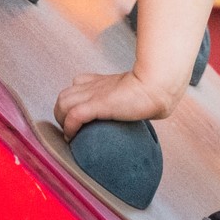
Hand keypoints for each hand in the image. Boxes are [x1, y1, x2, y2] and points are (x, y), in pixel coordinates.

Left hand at [54, 71, 178, 137]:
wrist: (158, 86)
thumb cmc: (154, 89)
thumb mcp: (138, 90)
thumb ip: (132, 96)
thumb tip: (146, 109)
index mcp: (102, 82)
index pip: (77, 83)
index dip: (73, 100)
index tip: (78, 116)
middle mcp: (94, 86)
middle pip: (63, 95)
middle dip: (61, 114)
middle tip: (71, 130)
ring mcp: (94, 94)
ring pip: (62, 104)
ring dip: (62, 121)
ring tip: (71, 135)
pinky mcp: (98, 104)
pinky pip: (74, 115)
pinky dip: (69, 127)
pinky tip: (73, 137)